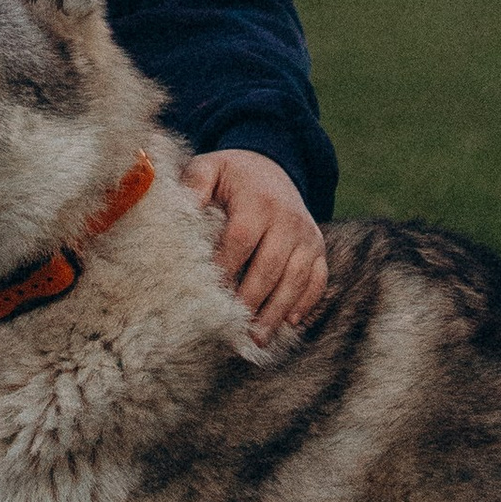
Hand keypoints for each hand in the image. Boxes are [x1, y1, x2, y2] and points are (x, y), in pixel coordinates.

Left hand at [180, 150, 328, 346]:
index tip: (208, 295)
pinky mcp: (318, 247)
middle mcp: (288, 219)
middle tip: (235, 327)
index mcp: (258, 201)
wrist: (272, 164)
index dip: (225, 269)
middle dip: (252, 300)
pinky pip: (318, 279)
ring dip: (278, 311)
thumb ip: (194, 185)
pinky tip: (290, 323)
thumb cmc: (233, 175)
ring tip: (259, 337)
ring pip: (296, 279)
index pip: (240, 241)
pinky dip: (307, 302)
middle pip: (270, 266)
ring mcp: (307, 235)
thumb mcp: (210, 168)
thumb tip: (181, 212)